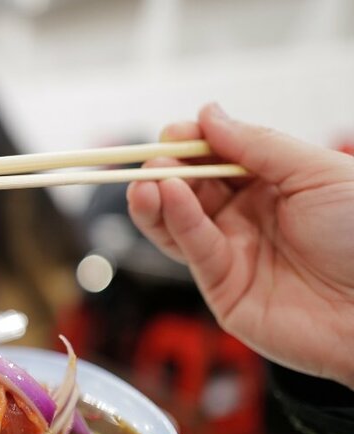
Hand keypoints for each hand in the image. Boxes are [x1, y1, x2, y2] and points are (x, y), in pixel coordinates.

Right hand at [127, 103, 353, 388]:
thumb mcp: (316, 173)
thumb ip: (258, 144)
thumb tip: (208, 115)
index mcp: (273, 184)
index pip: (218, 157)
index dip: (194, 143)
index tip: (176, 132)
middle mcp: (248, 217)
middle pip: (191, 187)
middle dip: (168, 169)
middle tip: (155, 158)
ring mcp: (233, 252)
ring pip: (179, 221)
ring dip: (156, 197)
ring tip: (146, 180)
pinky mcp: (223, 288)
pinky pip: (193, 249)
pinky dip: (176, 220)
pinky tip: (167, 195)